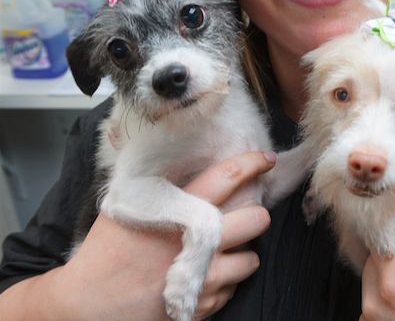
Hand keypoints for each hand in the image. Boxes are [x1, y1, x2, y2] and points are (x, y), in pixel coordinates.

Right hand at [0, 151, 275, 320]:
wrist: (87, 305)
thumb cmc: (104, 252)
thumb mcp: (122, 204)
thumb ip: (143, 174)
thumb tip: (129, 133)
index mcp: (177, 210)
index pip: (228, 177)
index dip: (253, 163)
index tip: (265, 158)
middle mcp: (196, 243)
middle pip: (255, 218)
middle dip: (256, 213)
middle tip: (245, 213)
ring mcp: (201, 278)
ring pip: (250, 258)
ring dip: (242, 252)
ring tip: (225, 248)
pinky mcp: (201, 306)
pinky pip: (232, 289)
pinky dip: (225, 281)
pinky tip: (206, 274)